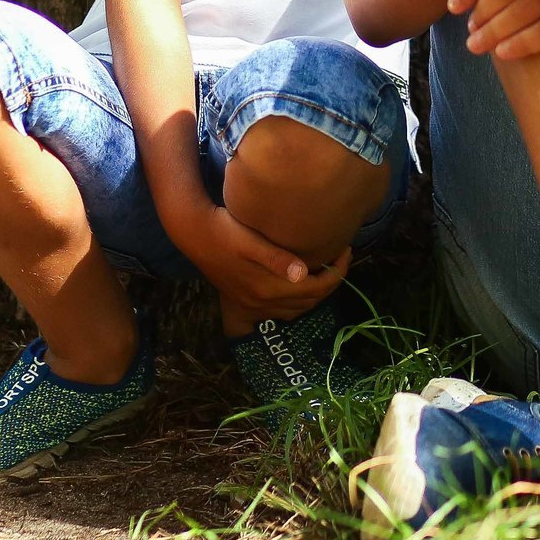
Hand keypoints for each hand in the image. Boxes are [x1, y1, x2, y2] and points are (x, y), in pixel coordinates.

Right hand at [173, 201, 349, 321]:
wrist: (192, 232)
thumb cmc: (222, 229)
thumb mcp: (248, 240)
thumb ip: (275, 258)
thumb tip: (303, 273)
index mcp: (267, 287)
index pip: (315, 288)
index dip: (336, 272)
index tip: (346, 251)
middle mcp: (262, 301)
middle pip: (309, 302)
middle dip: (330, 283)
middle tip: (341, 258)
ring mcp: (253, 303)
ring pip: (297, 309)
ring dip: (316, 295)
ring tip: (327, 271)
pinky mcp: (245, 299)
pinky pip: (282, 311)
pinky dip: (298, 302)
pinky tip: (301, 285)